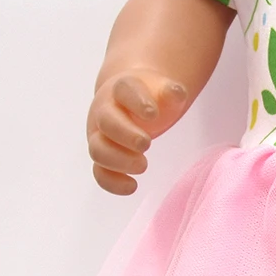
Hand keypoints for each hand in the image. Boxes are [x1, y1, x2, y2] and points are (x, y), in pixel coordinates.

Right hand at [87, 69, 188, 194]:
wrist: (131, 98)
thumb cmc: (150, 96)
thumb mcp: (164, 89)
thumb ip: (171, 91)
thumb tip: (177, 93)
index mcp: (122, 89)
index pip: (124, 90)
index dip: (137, 101)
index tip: (153, 113)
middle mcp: (105, 111)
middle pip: (106, 121)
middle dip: (126, 134)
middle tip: (146, 143)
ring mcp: (100, 134)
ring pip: (97, 149)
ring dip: (119, 160)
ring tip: (143, 164)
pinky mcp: (103, 155)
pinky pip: (99, 172)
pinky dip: (112, 182)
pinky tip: (132, 186)